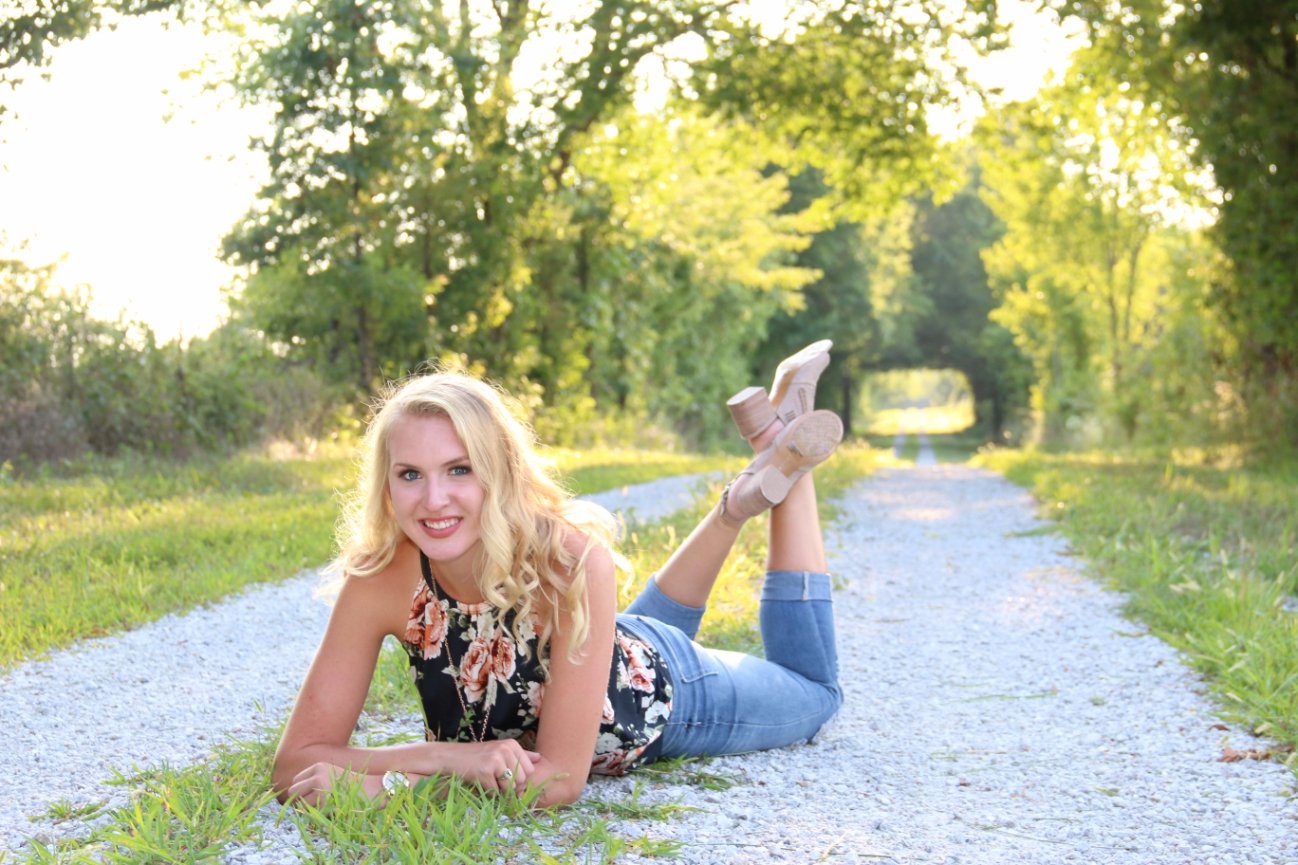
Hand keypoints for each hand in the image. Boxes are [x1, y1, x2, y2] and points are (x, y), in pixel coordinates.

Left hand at [284, 761, 382, 805]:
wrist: (374, 789)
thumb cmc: (352, 785)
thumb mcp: (331, 776)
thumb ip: (314, 781)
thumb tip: (292, 796)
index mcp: (319, 766)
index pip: (296, 781)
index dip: (301, 790)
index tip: (309, 795)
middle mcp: (317, 775)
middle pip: (293, 792)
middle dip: (299, 800)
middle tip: (313, 804)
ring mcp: (320, 789)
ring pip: (302, 804)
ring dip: (310, 809)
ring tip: (327, 806)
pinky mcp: (326, 802)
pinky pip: (312, 813)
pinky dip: (318, 815)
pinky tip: (332, 809)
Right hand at [424, 740, 540, 795]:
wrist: (448, 758)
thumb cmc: (475, 757)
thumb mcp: (498, 752)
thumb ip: (518, 755)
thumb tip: (539, 758)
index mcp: (512, 744)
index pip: (529, 771)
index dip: (519, 780)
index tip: (506, 780)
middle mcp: (506, 749)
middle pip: (521, 781)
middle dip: (509, 787)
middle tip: (494, 781)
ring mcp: (496, 758)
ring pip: (510, 788)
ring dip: (499, 791)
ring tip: (487, 781)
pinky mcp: (486, 770)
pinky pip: (495, 792)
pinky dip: (487, 793)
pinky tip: (479, 782)